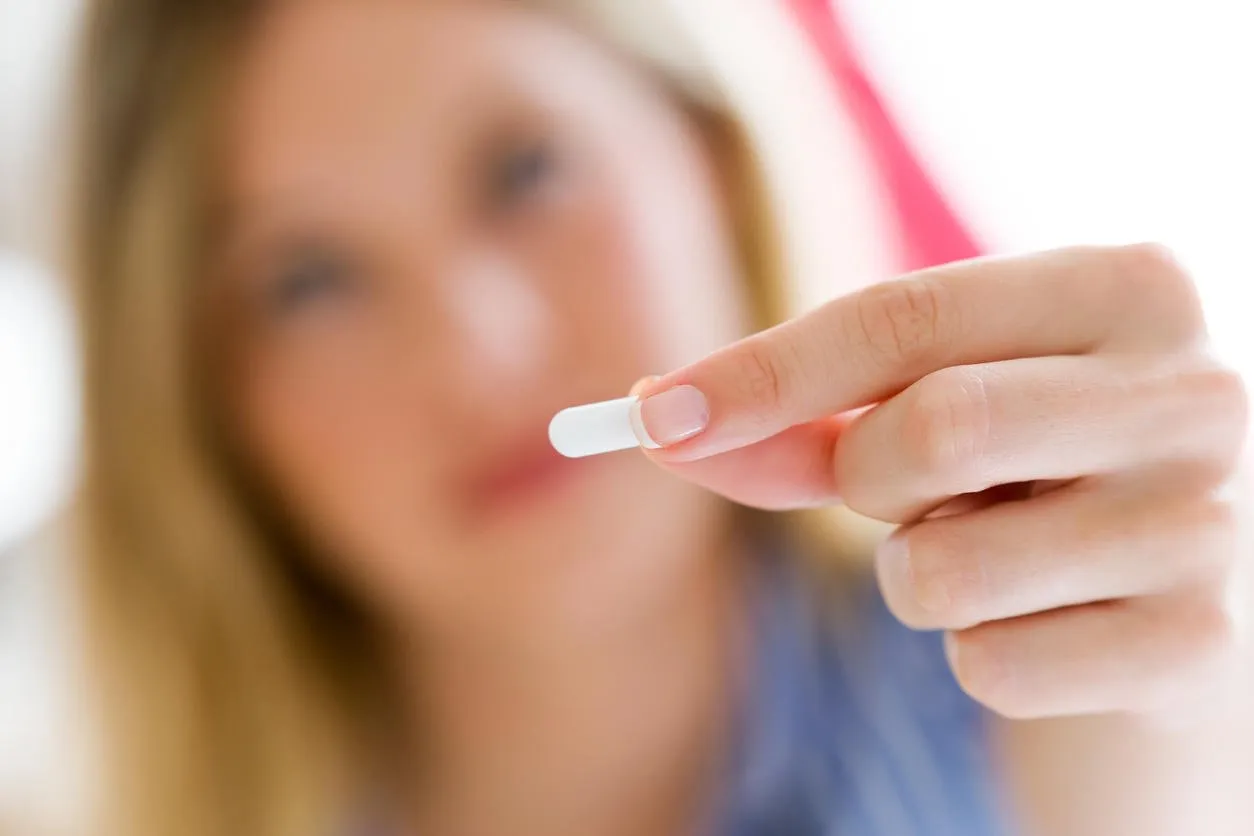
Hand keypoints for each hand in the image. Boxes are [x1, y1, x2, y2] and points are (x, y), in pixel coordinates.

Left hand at [635, 244, 1248, 718]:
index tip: (654, 413)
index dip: (763, 372)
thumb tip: (663, 415)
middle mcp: (1193, 392)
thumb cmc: (1022, 482)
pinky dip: (975, 654)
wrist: (1158, 606)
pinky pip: (989, 664)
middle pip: (930, 429)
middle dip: (863, 479)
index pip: (906, 314)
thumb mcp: (920, 418)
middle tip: (898, 492)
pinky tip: (1044, 625)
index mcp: (1127, 291)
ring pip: (943, 567)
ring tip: (992, 557)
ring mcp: (1209, 523)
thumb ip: (802, 416)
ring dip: (916, 577)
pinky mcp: (1197, 645)